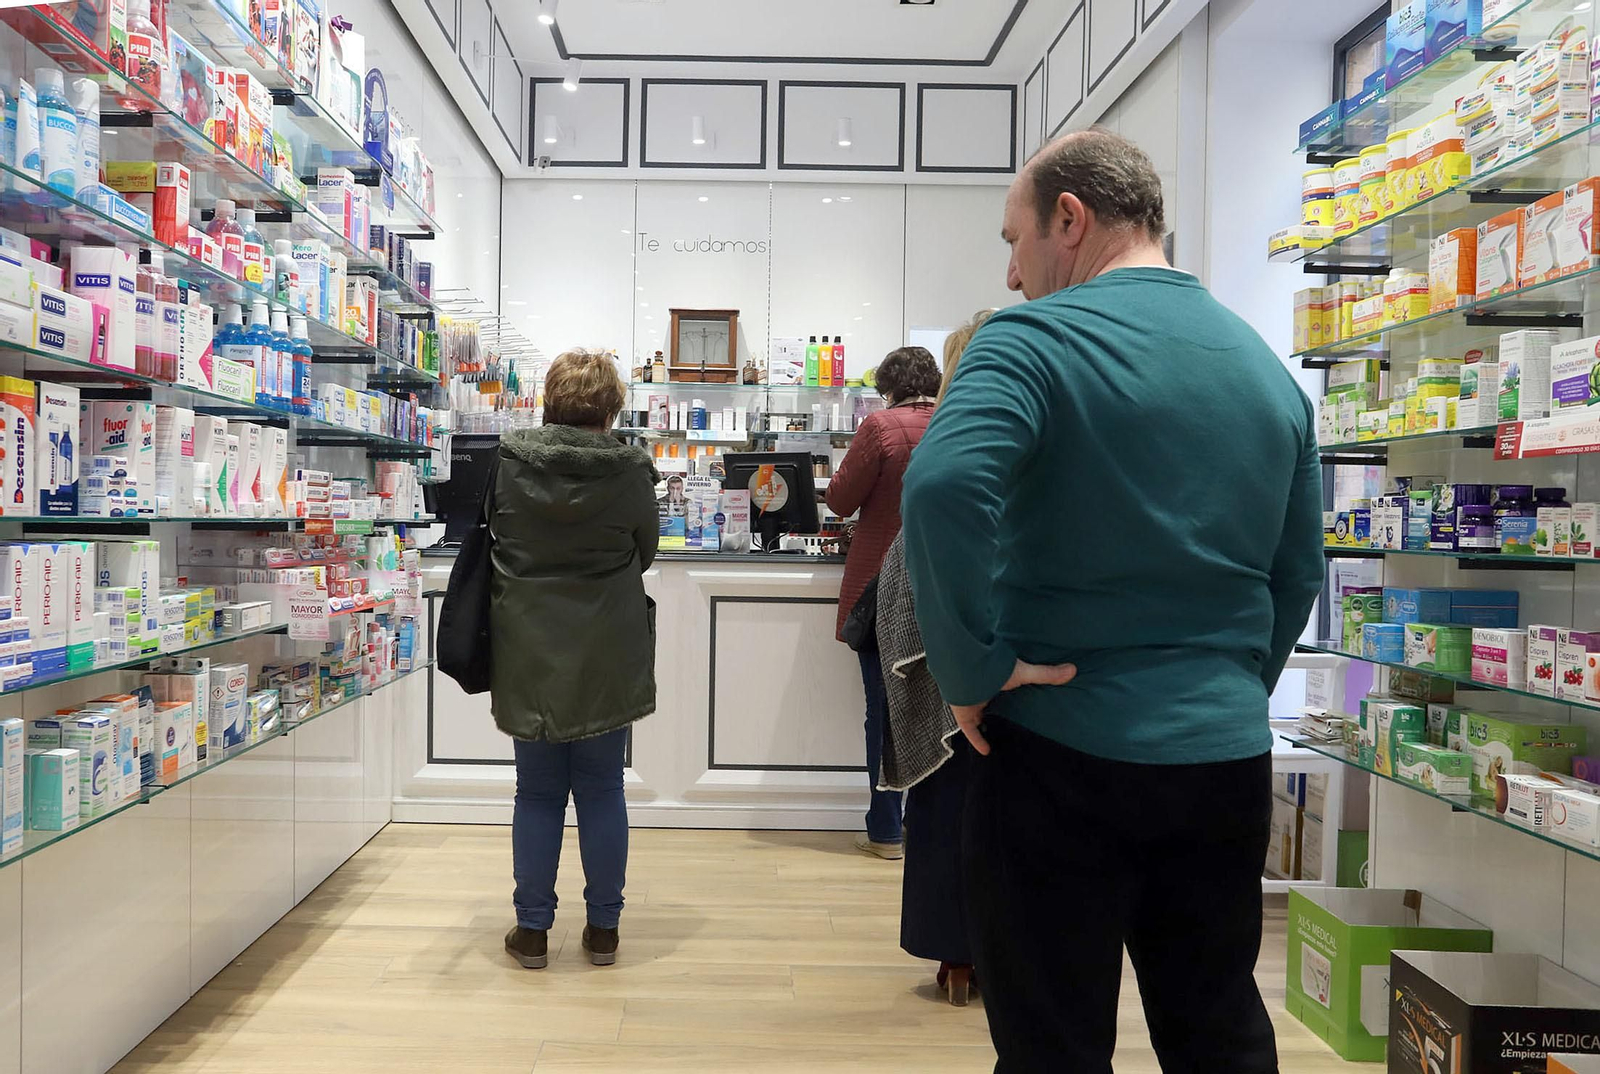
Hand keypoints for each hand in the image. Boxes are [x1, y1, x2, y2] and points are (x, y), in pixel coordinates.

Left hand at [951, 660, 1077, 755]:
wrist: (969, 672)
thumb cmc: (996, 669)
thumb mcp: (1025, 672)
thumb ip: (1046, 674)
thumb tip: (1073, 669)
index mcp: (997, 680)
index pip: (1005, 689)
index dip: (1011, 695)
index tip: (1022, 703)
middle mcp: (984, 691)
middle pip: (991, 704)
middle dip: (998, 711)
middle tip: (1012, 723)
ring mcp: (972, 703)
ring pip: (979, 716)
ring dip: (986, 725)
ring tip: (1000, 737)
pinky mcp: (964, 714)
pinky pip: (970, 730)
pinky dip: (977, 740)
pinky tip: (987, 751)